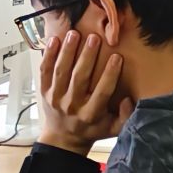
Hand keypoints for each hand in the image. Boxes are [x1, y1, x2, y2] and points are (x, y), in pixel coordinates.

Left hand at [35, 29, 133, 156]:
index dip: (110, 74)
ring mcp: (55, 98)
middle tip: (94, 38)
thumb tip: (129, 100)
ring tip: (74, 34)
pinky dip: (48, 55)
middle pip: (79, 78)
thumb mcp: (112, 129)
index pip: (102, 92)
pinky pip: (45, 71)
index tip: (117, 57)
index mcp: (90, 114)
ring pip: (61, 72)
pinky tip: (54, 40)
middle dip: (87, 57)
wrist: (62, 138)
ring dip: (67, 51)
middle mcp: (71, 105)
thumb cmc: (92, 129)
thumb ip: (125, 117)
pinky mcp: (44, 91)